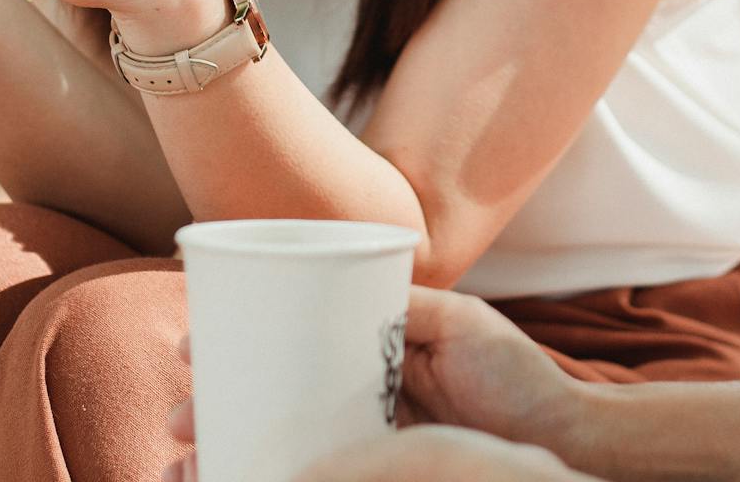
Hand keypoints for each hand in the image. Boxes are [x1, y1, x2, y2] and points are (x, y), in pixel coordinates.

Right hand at [163, 289, 587, 481]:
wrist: (563, 436)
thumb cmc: (516, 376)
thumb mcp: (457, 323)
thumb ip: (405, 305)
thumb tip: (343, 278)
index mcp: (365, 354)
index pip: (285, 350)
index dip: (233, 353)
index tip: (188, 355)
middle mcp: (357, 396)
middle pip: (268, 402)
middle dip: (213, 414)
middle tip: (176, 423)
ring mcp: (366, 437)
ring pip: (279, 444)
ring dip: (226, 454)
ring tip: (181, 466)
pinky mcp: (379, 466)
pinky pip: (315, 470)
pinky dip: (273, 474)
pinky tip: (233, 480)